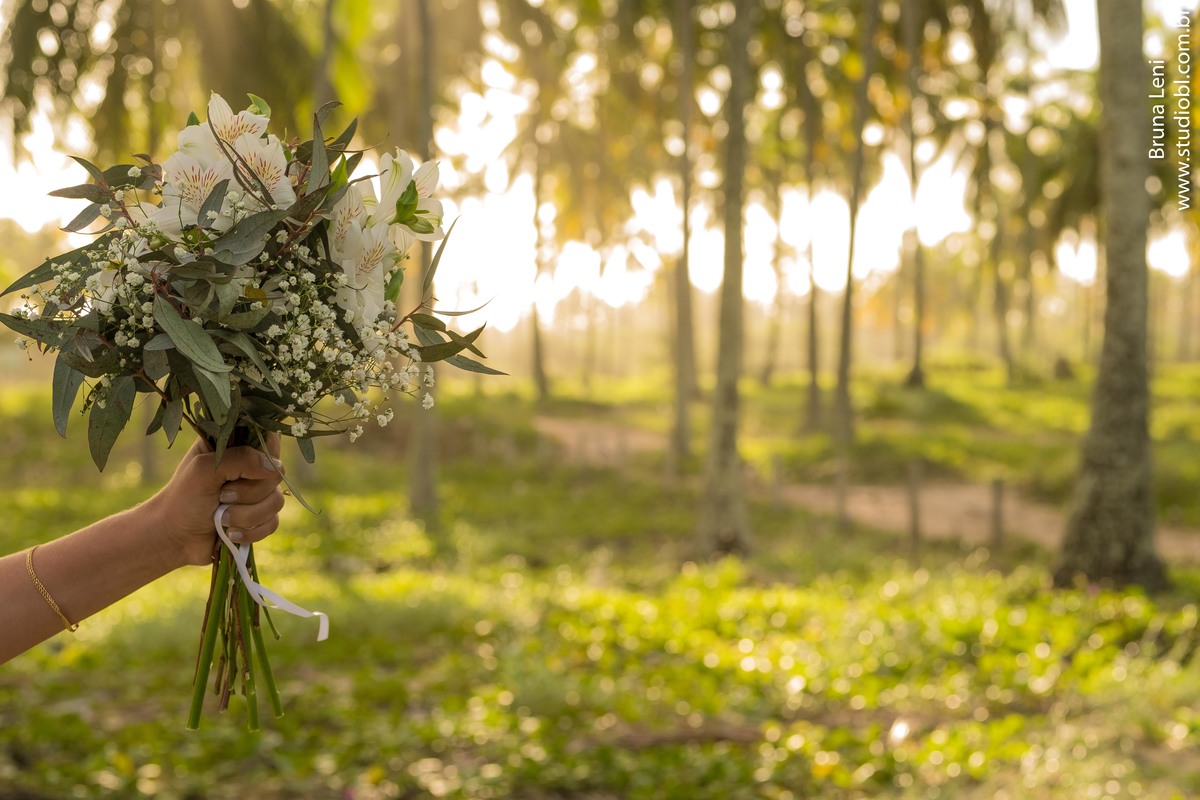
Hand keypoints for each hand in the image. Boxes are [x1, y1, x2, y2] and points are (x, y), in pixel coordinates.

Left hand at [147, 434, 285, 567]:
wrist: (174, 538)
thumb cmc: (183, 499)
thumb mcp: (205, 470)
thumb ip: (240, 460)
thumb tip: (274, 468)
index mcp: (235, 447)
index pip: (268, 439)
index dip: (264, 454)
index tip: (244, 469)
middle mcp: (250, 468)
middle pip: (276, 474)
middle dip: (249, 493)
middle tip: (222, 497)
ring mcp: (256, 494)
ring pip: (276, 501)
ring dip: (247, 516)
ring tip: (221, 520)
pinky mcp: (259, 519)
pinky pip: (272, 523)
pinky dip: (251, 532)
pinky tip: (230, 534)